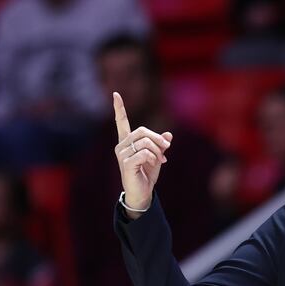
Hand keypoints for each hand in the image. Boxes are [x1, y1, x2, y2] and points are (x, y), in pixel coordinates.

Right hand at [113, 92, 171, 217]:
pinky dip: (154, 157)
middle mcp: (122, 145)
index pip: (121, 122)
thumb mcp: (157, 156)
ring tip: (160, 160)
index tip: (115, 94)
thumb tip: (169, 134)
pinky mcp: (126, 163)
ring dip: (157, 151)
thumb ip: (161, 144)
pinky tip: (154, 164)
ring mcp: (122, 154)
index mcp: (127, 142)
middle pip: (142, 131)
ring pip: (145, 142)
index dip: (119, 108)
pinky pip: (144, 153)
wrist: (143, 192)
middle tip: (167, 147)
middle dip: (158, 139)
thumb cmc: (147, 173)